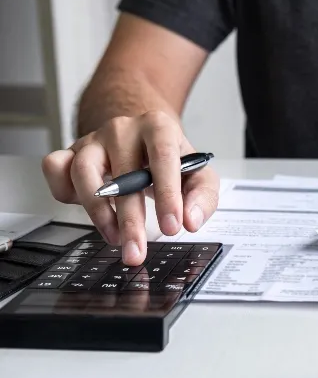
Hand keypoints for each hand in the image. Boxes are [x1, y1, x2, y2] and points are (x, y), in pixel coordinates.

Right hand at [42, 110, 219, 264]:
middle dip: (130, 219)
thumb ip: (202, 197)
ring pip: (82, 171)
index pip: (163, 157)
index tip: (172, 226)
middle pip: (122, 173)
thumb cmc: (172, 158)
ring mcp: (94, 140)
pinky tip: (82, 207)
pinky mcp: (72, 152)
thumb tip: (191, 220)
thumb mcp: (199, 173)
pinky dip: (62, 189)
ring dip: (97, 211)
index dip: (167, 194)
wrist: (145, 136)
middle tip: (136, 250)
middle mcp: (123, 130)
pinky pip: (55, 167)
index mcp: (159, 128)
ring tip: (114, 237)